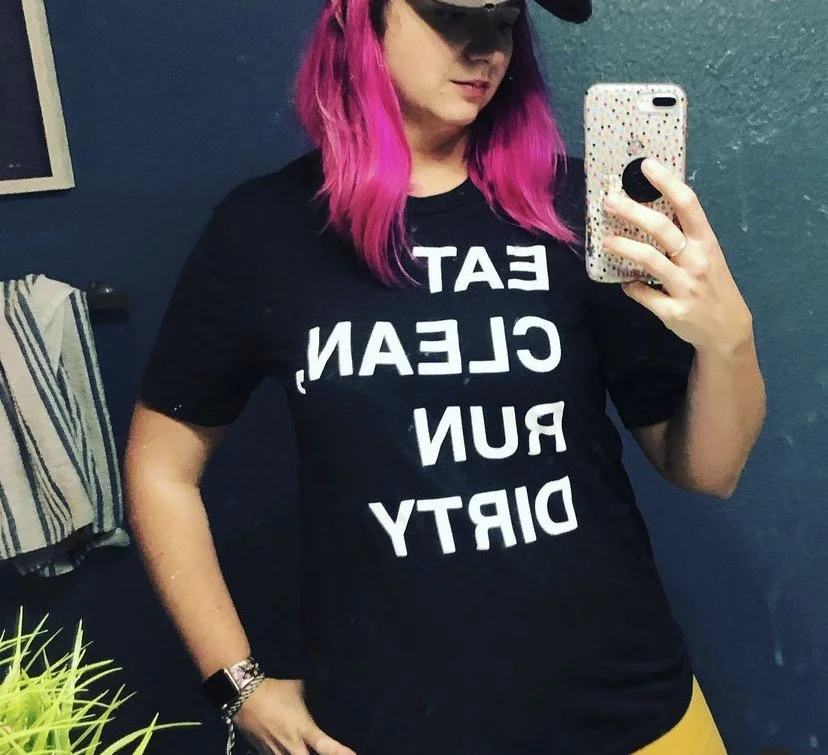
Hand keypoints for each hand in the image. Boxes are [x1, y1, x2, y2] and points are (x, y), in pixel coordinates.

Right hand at [232, 678, 356, 754]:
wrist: (244, 696)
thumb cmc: (274, 690)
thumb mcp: (298, 687)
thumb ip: (314, 688)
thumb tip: (327, 675)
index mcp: (303, 729)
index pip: (326, 746)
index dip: (340, 753)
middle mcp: (292, 746)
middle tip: (326, 752)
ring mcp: (276, 752)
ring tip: (302, 749)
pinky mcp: (264, 753)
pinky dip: (285, 754)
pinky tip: (288, 749)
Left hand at [601, 158, 753, 355]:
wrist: (727, 328)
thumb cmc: (711, 284)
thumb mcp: (706, 254)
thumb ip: (683, 235)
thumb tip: (648, 208)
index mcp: (706, 241)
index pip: (688, 204)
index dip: (667, 182)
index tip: (646, 165)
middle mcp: (697, 260)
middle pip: (662, 229)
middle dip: (633, 212)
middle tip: (609, 201)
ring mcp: (685, 286)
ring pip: (650, 260)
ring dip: (625, 247)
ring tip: (606, 241)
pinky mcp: (672, 311)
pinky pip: (644, 294)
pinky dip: (631, 287)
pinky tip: (625, 282)